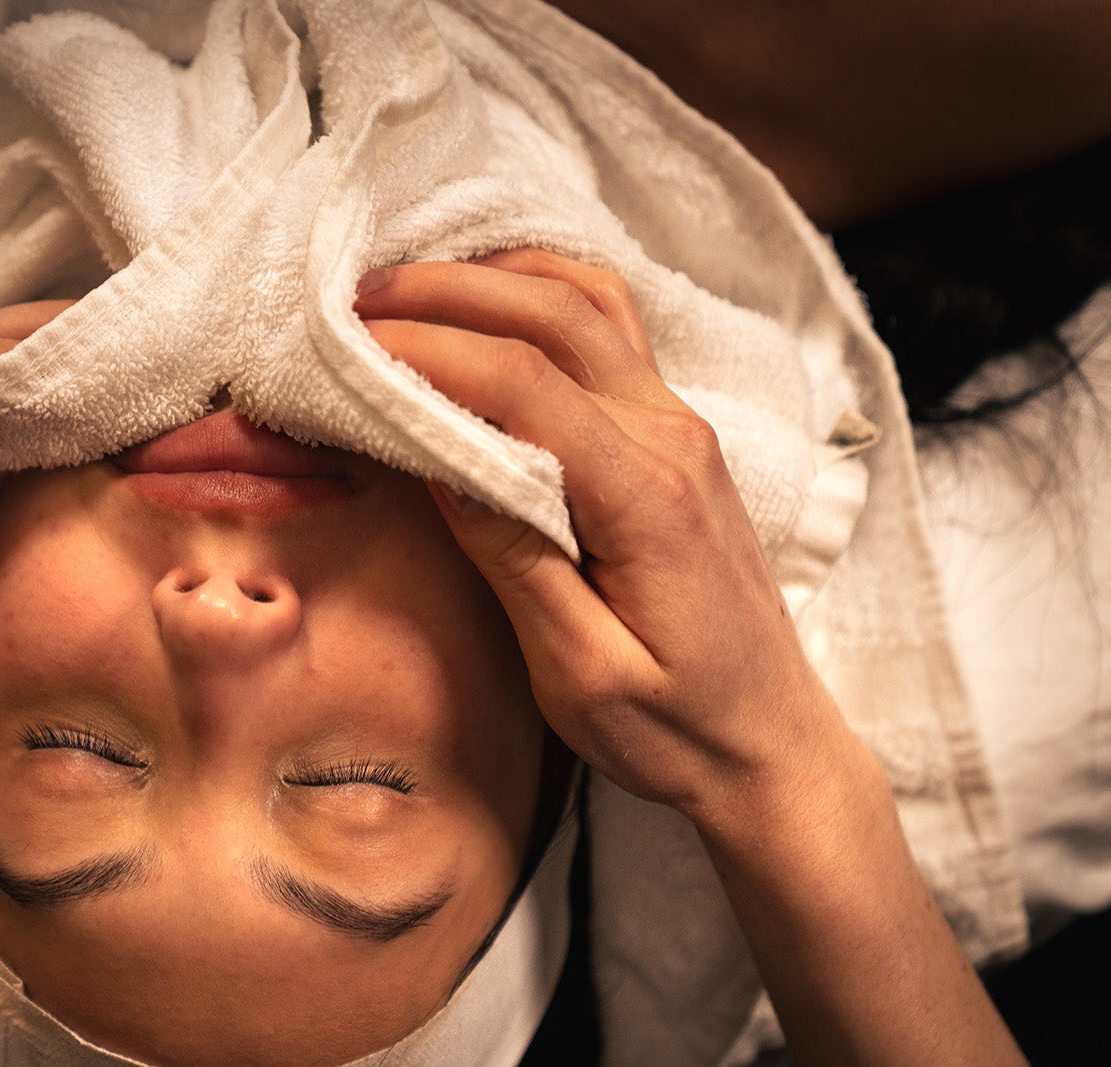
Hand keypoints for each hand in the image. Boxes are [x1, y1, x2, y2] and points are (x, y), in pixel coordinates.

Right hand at [357, 251, 856, 838]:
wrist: (772, 742)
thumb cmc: (677, 728)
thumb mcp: (579, 674)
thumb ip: (513, 559)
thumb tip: (435, 464)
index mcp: (646, 494)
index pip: (521, 382)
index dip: (424, 350)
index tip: (338, 347)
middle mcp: (672, 436)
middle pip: (549, 313)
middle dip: (438, 294)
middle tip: (338, 305)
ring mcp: (681, 425)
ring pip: (583, 299)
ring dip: (487, 279)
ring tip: (393, 292)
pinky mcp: (674, 434)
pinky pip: (607, 326)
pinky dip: (537, 293)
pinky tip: (481, 301)